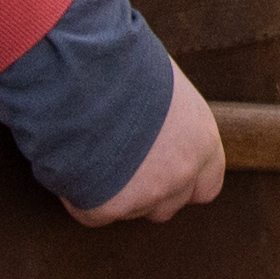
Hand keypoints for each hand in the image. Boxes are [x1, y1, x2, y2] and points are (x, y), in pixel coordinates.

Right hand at [74, 60, 227, 224]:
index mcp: (202, 142)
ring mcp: (146, 195)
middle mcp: (182, 173)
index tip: (162, 170)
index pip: (207, 186)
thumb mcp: (164, 86)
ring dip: (114, 195)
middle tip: (122, 165)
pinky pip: (92, 213)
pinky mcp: (108, 208)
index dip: (184, 183)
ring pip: (131, 211)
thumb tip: (161, 122)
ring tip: (94, 154)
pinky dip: (79, 198)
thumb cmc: (123, 65)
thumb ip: (172, 119)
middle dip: (147, 193)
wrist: (83, 77)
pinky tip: (72, 164)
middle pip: (169, 205)